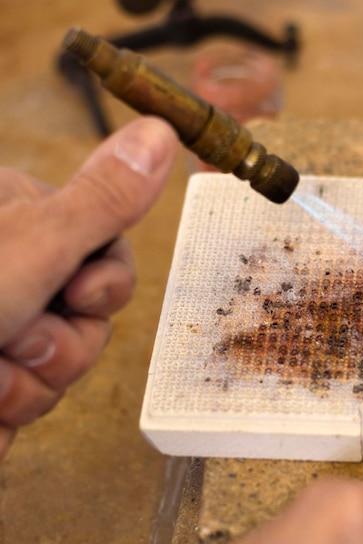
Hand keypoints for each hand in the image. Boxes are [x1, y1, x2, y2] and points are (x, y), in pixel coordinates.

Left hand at [0, 117, 177, 457]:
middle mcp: (9, 270)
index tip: (81, 293)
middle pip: (93, 311)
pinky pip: (38, 396)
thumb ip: (104, 200)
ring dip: (31, 381)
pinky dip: (10, 406)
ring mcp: (1, 326)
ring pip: (69, 360)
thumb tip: (161, 132)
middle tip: (14, 337)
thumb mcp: (31, 245)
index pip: (107, 245)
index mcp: (13, 219)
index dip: (108, 280)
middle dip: (63, 341)